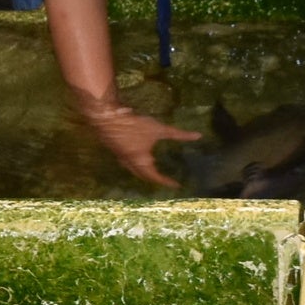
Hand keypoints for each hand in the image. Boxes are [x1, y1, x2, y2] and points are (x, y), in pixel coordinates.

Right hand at [72, 90, 199, 186]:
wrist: (106, 118)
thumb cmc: (134, 126)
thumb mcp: (158, 129)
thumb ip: (178, 134)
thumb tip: (198, 136)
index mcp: (141, 162)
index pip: (156, 177)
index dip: (166, 181)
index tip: (176, 185)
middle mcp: (130, 164)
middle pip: (142, 176)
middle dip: (153, 179)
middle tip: (163, 180)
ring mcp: (120, 157)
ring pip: (132, 170)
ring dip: (142, 172)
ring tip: (151, 170)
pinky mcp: (114, 149)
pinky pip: (126, 162)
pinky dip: (134, 164)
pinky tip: (136, 156)